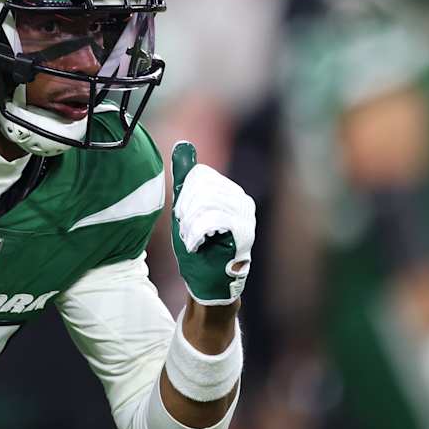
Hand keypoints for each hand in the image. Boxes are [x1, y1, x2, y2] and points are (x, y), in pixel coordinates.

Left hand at [170, 141, 255, 305]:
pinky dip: (196, 233)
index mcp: (229, 191)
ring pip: (206, 202)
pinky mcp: (244, 233)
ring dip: (190, 224)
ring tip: (192, 240)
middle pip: (202, 187)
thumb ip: (186, 179)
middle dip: (186, 210)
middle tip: (187, 231)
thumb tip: (183, 146)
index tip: (183, 216)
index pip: (200, 176)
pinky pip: (213, 219)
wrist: (209, 283)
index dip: (184, 195)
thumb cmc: (199, 247)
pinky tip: (195, 245)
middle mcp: (241, 200)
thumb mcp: (187, 209)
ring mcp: (246, 217)